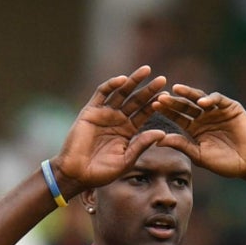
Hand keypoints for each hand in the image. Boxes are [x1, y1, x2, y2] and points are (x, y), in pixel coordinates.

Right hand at [52, 67, 170, 193]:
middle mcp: (118, 120)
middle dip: (149, 90)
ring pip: (121, 92)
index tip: (168, 97)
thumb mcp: (126, 160)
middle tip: (163, 79)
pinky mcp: (90, 110)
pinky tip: (123, 80)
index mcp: (128, 131)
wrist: (77, 174)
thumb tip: (162, 133)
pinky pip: (102, 93)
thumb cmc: (101, 172)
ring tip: (146, 70)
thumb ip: (141, 145)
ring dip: (133, 81)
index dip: (155, 105)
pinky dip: (111, 85)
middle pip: (136, 100)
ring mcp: (104, 113)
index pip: (144, 114)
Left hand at [154, 87, 245, 178]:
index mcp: (194, 129)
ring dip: (188, 94)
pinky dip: (210, 100)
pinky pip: (218, 100)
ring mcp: (217, 111)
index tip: (153, 106)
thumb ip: (181, 145)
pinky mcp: (231, 107)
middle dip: (173, 101)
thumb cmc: (225, 163)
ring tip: (176, 89)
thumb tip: (158, 140)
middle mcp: (204, 118)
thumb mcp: (199, 155)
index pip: (177, 117)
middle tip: (160, 97)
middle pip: (185, 106)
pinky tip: (201, 104)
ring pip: (199, 99)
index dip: (167, 111)